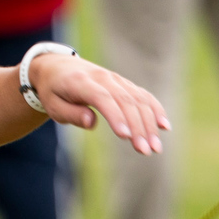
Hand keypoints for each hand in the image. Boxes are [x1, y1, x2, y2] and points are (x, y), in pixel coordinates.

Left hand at [29, 54, 170, 154]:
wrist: (58, 67)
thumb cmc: (54, 91)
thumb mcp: (53, 105)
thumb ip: (71, 114)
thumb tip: (91, 122)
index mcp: (82, 82)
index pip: (103, 98)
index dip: (116, 116)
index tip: (125, 137)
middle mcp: (103, 78)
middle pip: (125, 101)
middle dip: (138, 127)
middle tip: (145, 151)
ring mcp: (116, 79)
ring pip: (138, 99)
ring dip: (150, 123)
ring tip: (155, 148)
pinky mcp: (124, 84)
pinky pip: (143, 95)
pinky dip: (155, 109)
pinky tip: (164, 126)